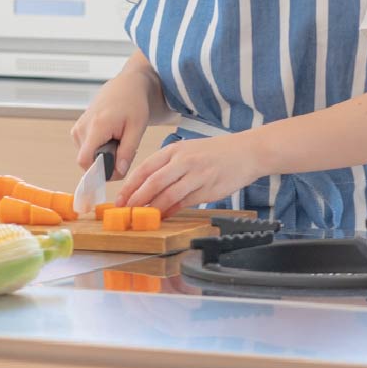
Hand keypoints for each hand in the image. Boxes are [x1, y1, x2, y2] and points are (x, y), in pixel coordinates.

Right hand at [70, 57, 160, 178]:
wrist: (126, 85)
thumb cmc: (134, 104)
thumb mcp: (137, 128)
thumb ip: (127, 152)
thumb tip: (118, 172)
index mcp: (96, 126)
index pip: (85, 161)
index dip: (99, 172)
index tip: (117, 170)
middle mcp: (82, 128)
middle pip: (88, 161)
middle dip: (107, 163)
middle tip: (124, 150)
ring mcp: (78, 129)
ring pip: (88, 157)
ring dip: (104, 156)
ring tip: (119, 141)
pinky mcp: (78, 130)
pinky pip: (87, 149)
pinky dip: (100, 149)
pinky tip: (111, 138)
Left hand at [116, 131, 267, 214]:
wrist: (246, 152)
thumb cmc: (215, 153)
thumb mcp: (188, 152)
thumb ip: (168, 168)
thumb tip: (147, 188)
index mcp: (175, 150)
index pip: (146, 168)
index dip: (130, 185)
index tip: (120, 199)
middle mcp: (184, 160)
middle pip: (154, 181)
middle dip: (137, 198)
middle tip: (127, 212)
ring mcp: (197, 174)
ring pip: (169, 194)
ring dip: (154, 207)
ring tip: (144, 217)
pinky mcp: (208, 188)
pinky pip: (185, 202)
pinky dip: (172, 210)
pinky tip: (165, 215)